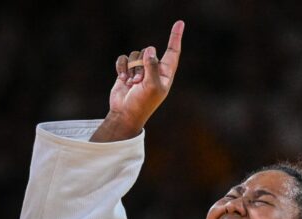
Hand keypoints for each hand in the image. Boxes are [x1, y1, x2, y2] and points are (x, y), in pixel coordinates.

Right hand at [91, 20, 184, 141]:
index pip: (173, 52)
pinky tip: (122, 80)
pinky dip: (121, 68)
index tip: (180, 23)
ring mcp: (140, 70)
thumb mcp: (152, 86)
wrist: (125, 113)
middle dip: (141, 65)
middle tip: (139, 82)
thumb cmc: (143, 103)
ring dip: (131, 69)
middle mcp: (154, 69)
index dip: (176, 37)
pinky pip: (124, 58)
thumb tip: (150, 50)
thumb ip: (152, 67)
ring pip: (135, 55)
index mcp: (165, 73)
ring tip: (132, 84)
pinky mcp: (127, 71)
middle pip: (148, 51)